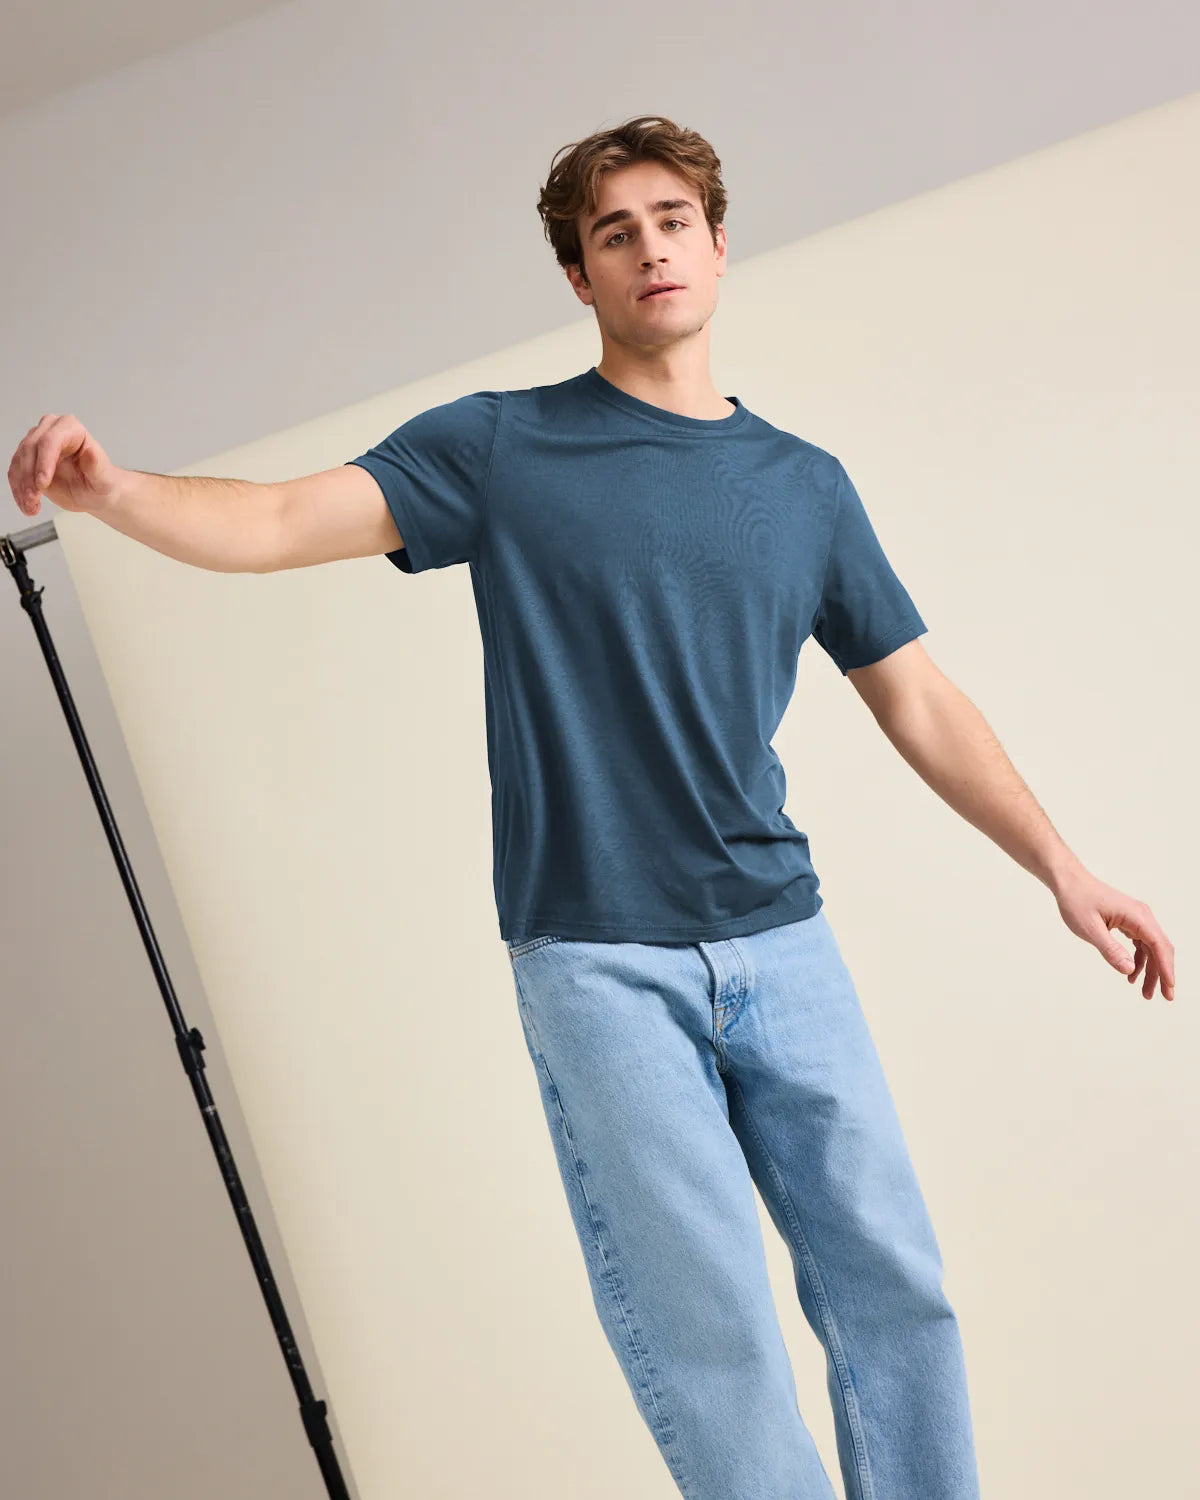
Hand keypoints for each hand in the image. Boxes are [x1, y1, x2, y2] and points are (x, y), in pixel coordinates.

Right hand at [8, 412, 119, 517]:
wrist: (94, 494)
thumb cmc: (102, 483)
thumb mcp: (104, 479)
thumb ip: (97, 466)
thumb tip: (90, 452)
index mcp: (71, 429)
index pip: (50, 441)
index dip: (44, 462)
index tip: (42, 484)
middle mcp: (51, 430)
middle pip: (30, 448)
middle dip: (29, 476)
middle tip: (34, 498)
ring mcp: (37, 443)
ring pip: (19, 461)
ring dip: (22, 486)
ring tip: (31, 506)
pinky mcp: (27, 459)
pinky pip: (15, 473)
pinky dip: (18, 490)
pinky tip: (27, 505)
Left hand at [1054, 870, 1174, 1000]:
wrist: (1069, 882)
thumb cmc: (1077, 901)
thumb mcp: (1090, 929)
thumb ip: (1110, 950)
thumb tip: (1129, 969)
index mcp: (1136, 916)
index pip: (1159, 945)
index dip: (1166, 968)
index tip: (1169, 988)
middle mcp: (1142, 916)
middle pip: (1160, 949)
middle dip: (1162, 973)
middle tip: (1164, 997)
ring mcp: (1136, 918)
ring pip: (1151, 948)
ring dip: (1151, 970)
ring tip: (1145, 992)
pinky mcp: (1129, 921)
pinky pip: (1140, 943)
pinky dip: (1139, 960)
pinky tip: (1131, 973)